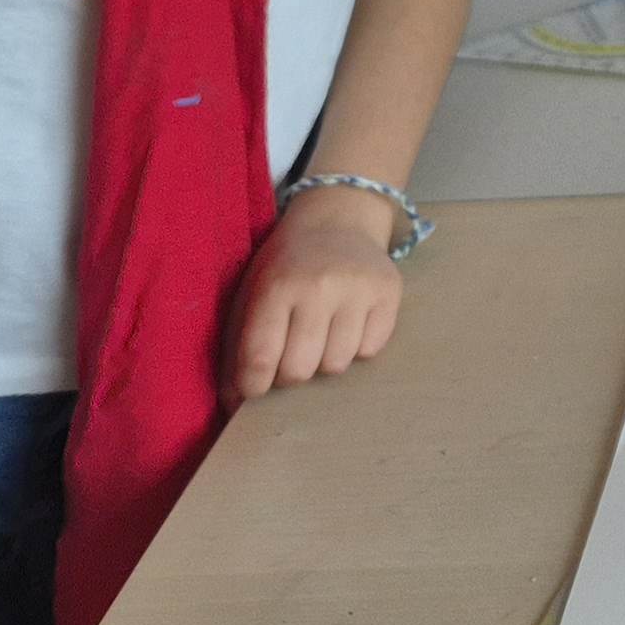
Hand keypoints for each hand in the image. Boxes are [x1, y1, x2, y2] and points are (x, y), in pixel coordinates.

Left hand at [231, 188, 401, 401]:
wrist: (337, 219)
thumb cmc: (286, 267)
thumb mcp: (251, 295)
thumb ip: (239, 348)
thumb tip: (236, 405)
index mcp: (276, 286)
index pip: (260, 358)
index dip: (252, 386)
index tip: (253, 389)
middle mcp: (319, 286)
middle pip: (300, 370)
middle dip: (289, 375)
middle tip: (289, 357)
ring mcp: (358, 288)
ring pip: (337, 365)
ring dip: (323, 361)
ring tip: (320, 338)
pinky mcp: (389, 291)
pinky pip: (370, 349)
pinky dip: (356, 347)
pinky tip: (347, 325)